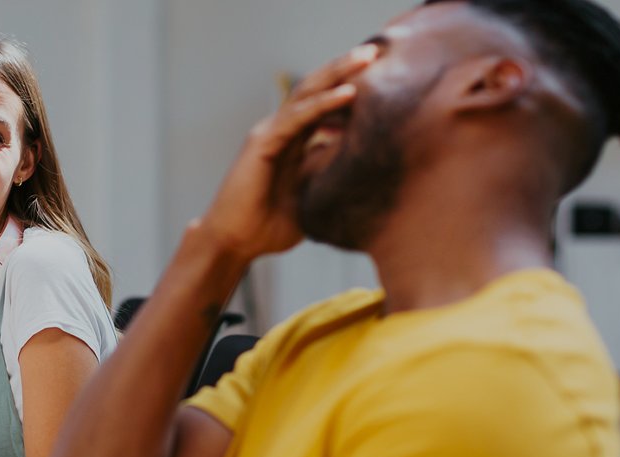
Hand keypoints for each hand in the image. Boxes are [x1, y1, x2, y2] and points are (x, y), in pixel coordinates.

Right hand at [197, 44, 377, 262]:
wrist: (235, 242)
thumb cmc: (270, 226)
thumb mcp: (314, 196)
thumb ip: (332, 177)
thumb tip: (369, 171)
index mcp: (294, 139)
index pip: (325, 102)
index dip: (350, 85)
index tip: (385, 72)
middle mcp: (281, 129)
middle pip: (317, 88)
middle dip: (347, 67)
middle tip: (378, 50)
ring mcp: (270, 132)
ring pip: (308, 93)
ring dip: (339, 73)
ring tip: (367, 58)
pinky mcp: (262, 142)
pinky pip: (297, 117)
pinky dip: (323, 104)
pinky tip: (349, 93)